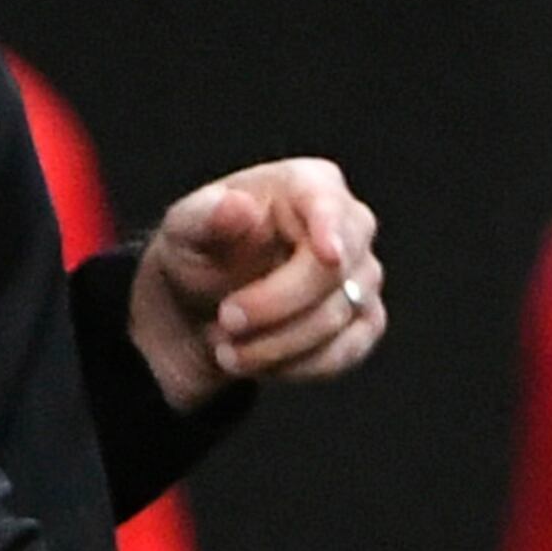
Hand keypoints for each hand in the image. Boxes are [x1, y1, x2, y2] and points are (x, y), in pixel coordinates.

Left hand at [130, 157, 387, 408]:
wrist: (208, 304)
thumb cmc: (203, 252)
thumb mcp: (184, 230)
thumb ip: (204, 216)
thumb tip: (236, 206)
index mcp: (308, 183)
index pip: (327, 204)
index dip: (330, 230)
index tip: (328, 257)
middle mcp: (350, 225)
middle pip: (332, 272)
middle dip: (274, 306)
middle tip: (225, 321)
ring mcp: (364, 274)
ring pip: (334, 319)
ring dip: (275, 345)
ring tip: (227, 350)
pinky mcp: (366, 320)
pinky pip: (346, 352)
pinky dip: (297, 366)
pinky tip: (261, 363)